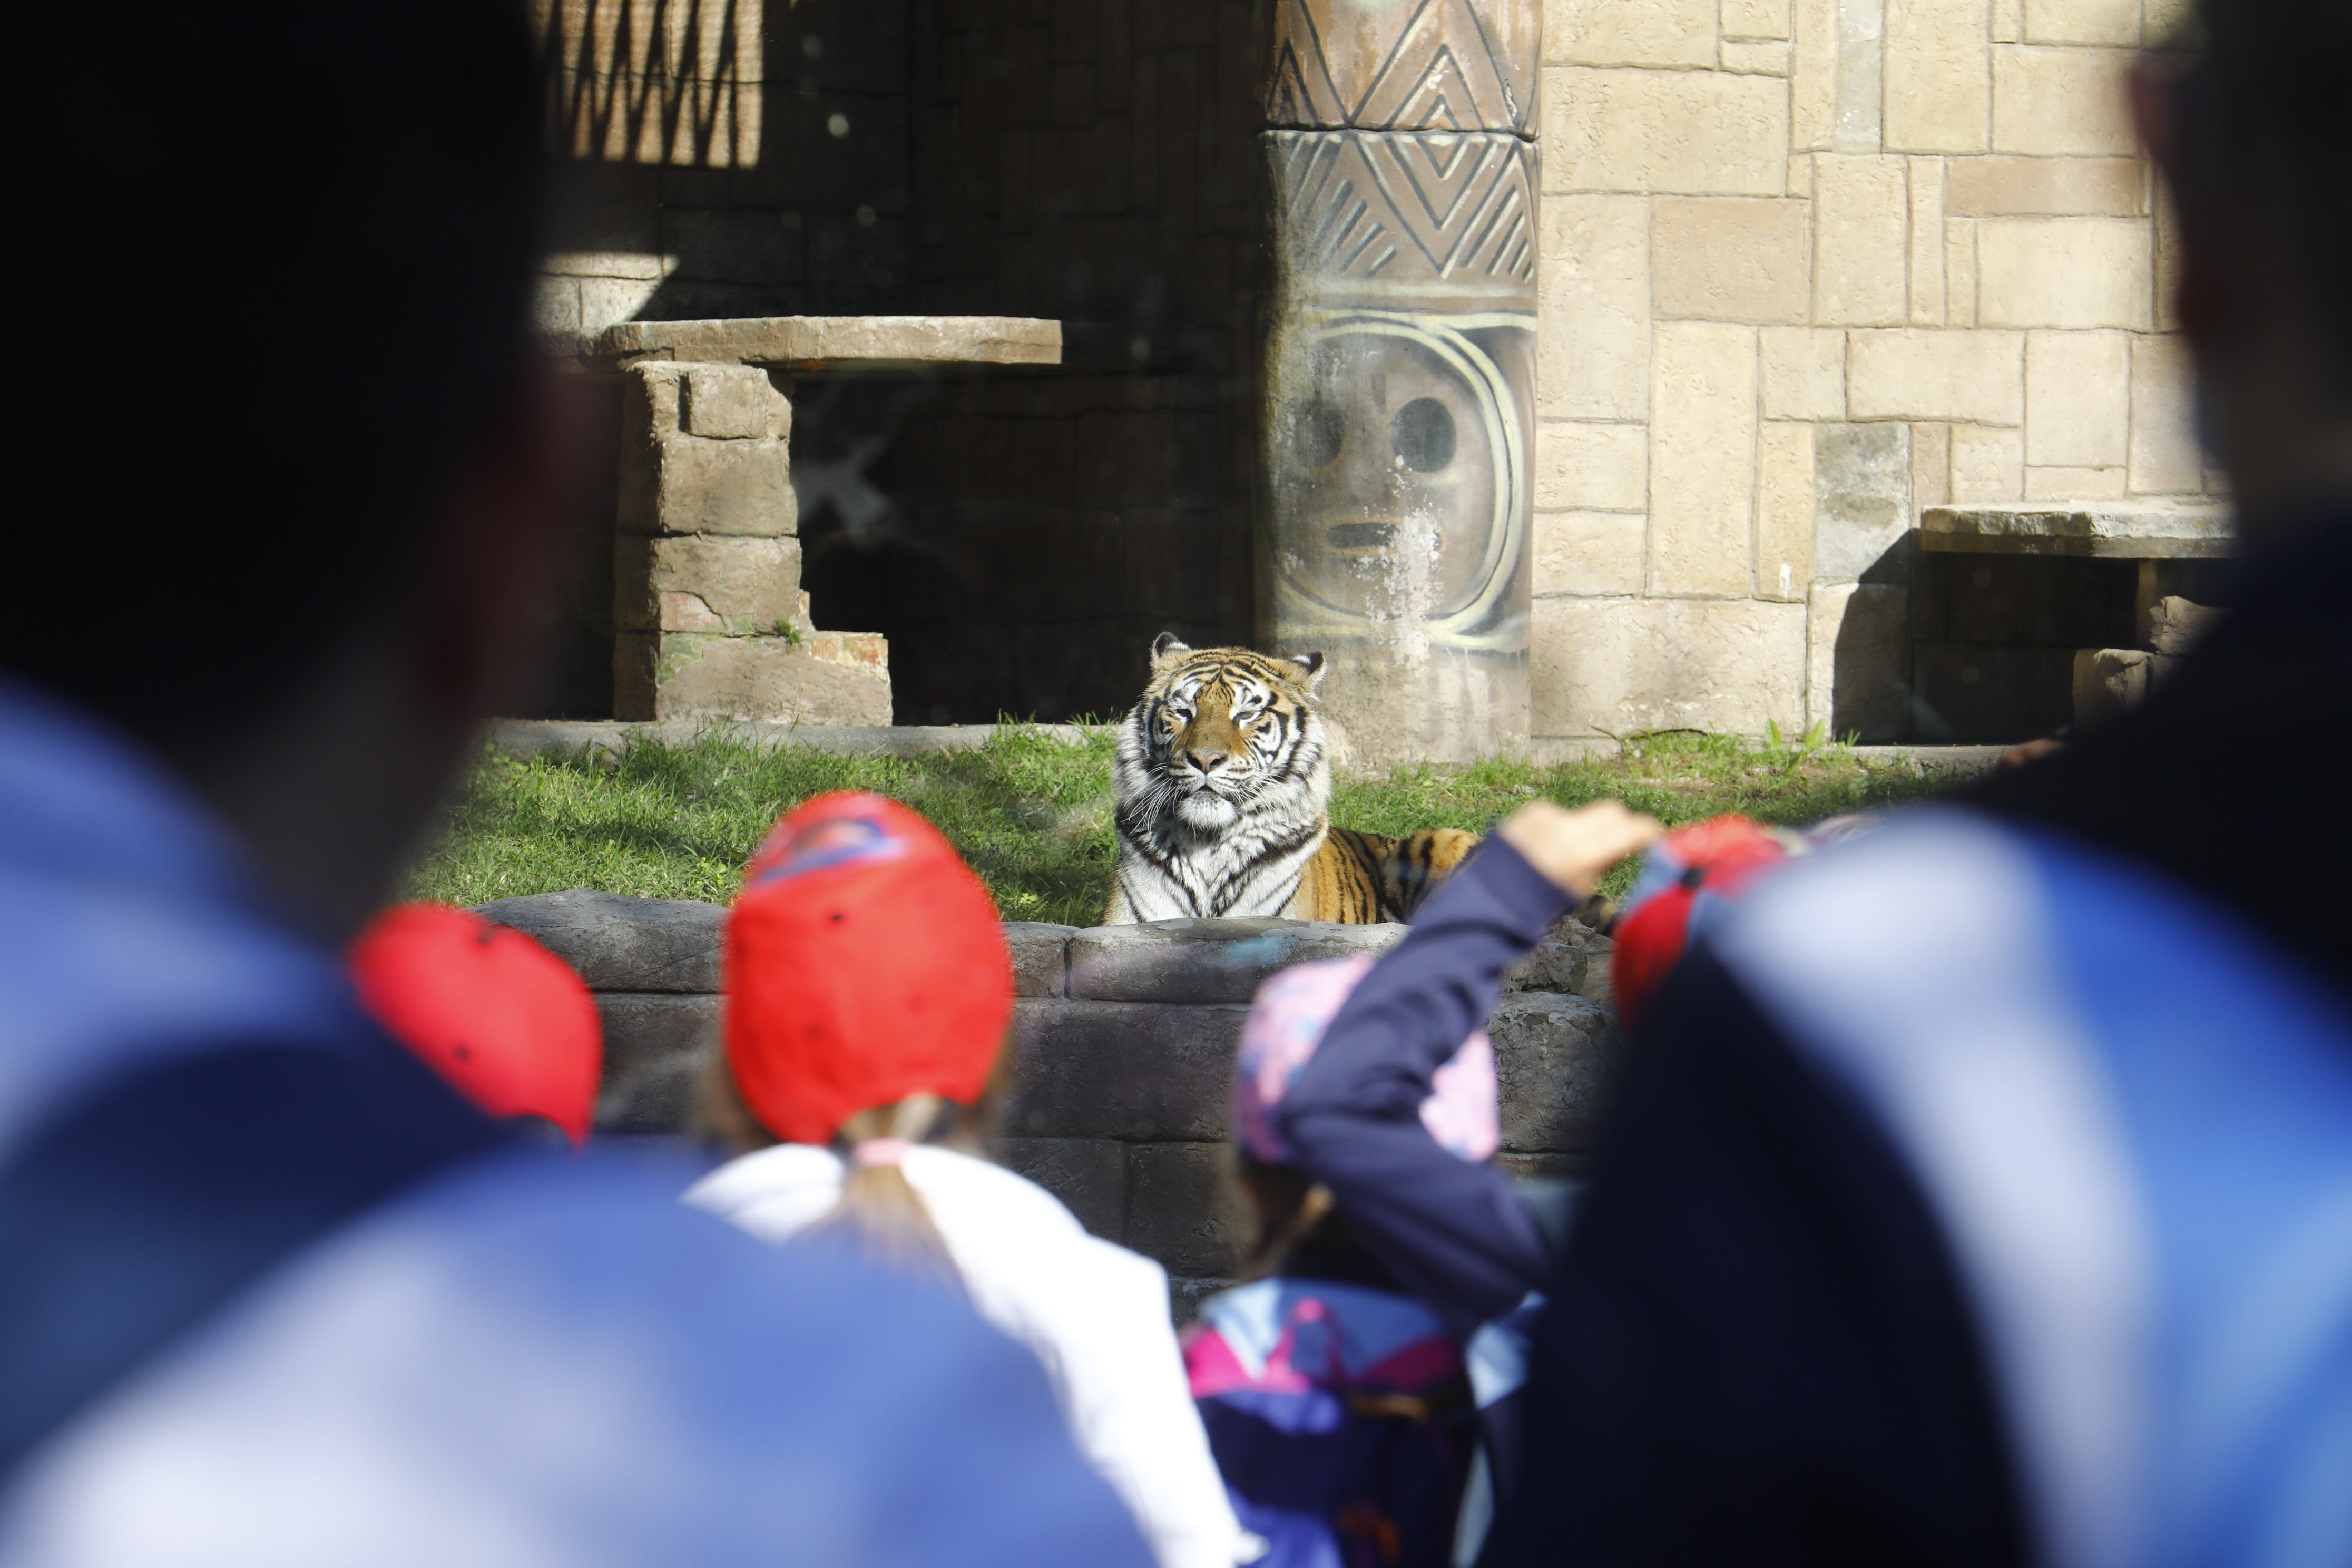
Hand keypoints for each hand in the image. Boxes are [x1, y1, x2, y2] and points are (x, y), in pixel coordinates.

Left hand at [1497, 801, 1662, 898]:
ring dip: (1585, 830)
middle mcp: (1564, 826)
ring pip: (1582, 814)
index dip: (1647, 832)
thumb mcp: (1580, 889)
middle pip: (1611, 811)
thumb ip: (1606, 862)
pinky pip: (1557, 816)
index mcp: (1581, 852)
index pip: (1630, 828)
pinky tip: (1548, 850)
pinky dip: (1561, 829)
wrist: (1489, 900)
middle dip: (1620, 825)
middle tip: (1621, 843)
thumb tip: (1629, 843)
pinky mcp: (1528, 812)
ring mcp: (1543, 816)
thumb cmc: (1539, 903)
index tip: (1654, 837)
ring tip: (1569, 856)